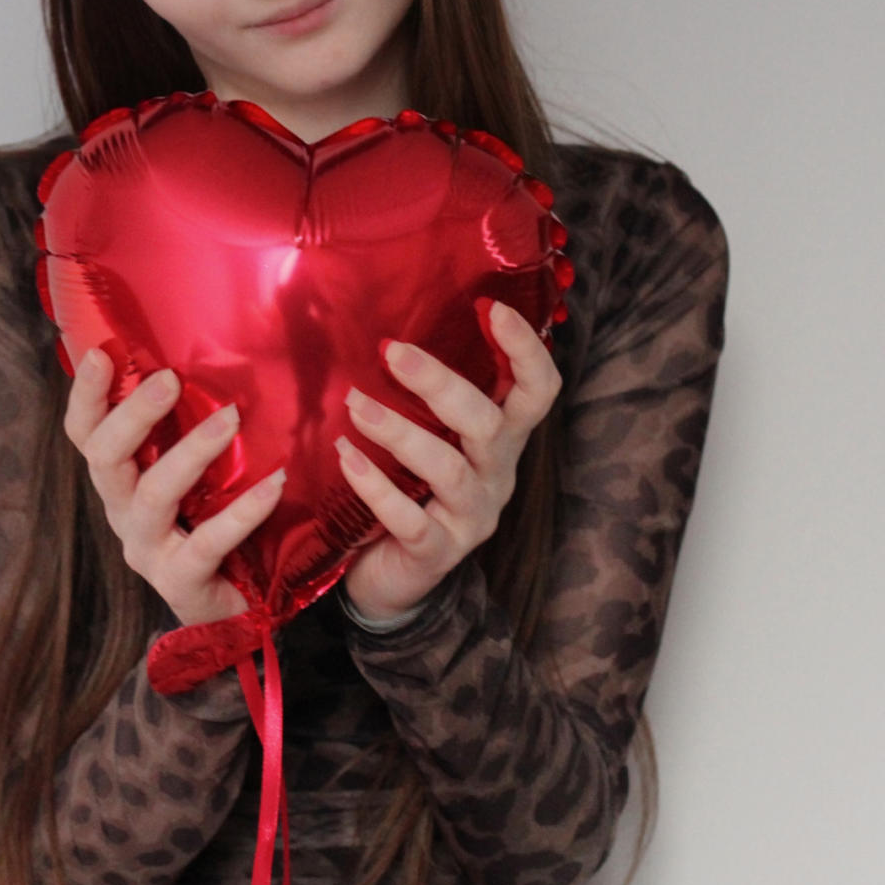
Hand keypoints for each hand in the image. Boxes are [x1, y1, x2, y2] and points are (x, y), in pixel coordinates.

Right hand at [63, 347, 286, 628]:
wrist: (235, 610)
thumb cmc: (213, 524)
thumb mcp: (196, 473)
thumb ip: (190, 428)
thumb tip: (210, 359)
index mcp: (120, 481)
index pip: (86, 435)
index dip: (87, 397)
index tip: (102, 354)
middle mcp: (123, 513)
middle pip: (105, 459)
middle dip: (133, 415)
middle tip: (170, 380)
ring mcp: (148, 551)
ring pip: (152, 496)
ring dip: (190, 453)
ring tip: (229, 418)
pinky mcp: (181, 583)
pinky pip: (207, 544)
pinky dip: (242, 511)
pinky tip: (274, 484)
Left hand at [335, 299, 563, 621]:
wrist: (391, 577)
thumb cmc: (410, 489)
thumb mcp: (431, 438)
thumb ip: (426, 396)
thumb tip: (386, 323)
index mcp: (501, 440)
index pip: (538, 391)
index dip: (524, 351)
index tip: (491, 307)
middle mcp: (496, 475)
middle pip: (487, 423)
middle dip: (440, 383)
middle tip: (390, 350)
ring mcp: (470, 518)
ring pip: (448, 469)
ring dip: (399, 432)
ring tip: (355, 405)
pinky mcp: (436, 554)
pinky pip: (411, 519)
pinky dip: (375, 487)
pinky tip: (346, 458)